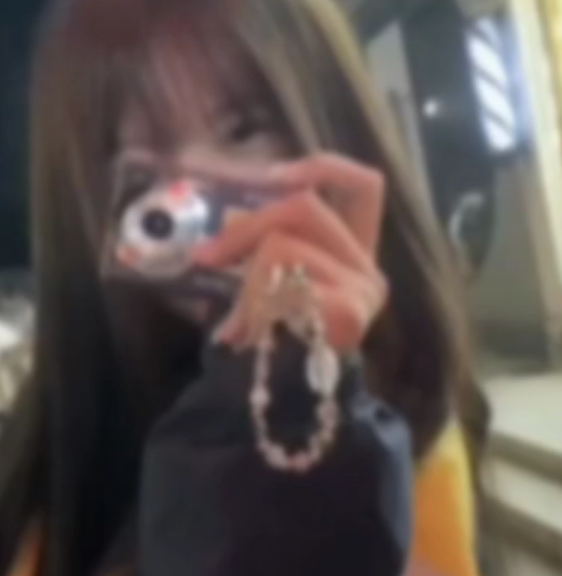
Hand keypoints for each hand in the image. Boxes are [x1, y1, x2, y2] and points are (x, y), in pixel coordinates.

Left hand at [191, 153, 387, 352]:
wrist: (274, 408)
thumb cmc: (266, 350)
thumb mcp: (262, 287)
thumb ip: (259, 246)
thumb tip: (225, 219)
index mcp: (353, 260)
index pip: (365, 188)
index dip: (322, 167)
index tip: (273, 175)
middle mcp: (368, 272)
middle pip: (305, 205)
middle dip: (246, 226)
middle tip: (207, 256)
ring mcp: (362, 291)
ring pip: (283, 242)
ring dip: (246, 277)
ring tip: (243, 318)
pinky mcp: (347, 310)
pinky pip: (279, 277)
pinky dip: (251, 298)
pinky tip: (251, 331)